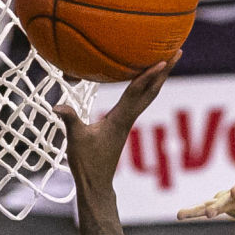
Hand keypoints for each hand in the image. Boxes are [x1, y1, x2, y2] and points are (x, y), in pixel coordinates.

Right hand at [56, 53, 179, 192]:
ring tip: (169, 59)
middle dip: (165, 71)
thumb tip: (56, 106)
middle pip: (152, 90)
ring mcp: (128, 121)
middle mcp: (128, 118)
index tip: (163, 60)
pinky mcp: (124, 124)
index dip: (149, 75)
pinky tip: (146, 80)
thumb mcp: (75, 139)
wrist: (97, 183)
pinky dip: (147, 87)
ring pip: (149, 95)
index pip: (136, 92)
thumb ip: (69, 120)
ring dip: (159, 77)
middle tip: (178, 51)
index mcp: (119, 119)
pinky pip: (140, 100)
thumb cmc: (87, 162)